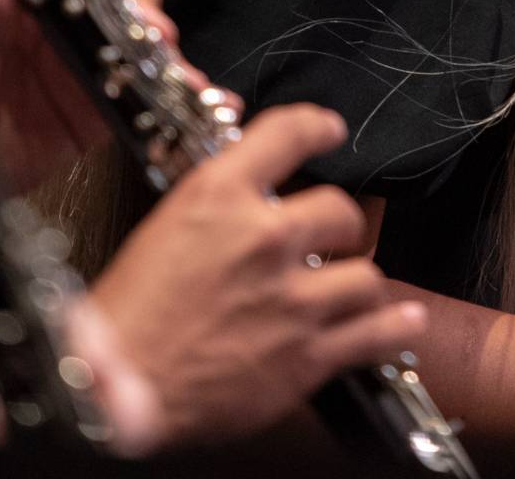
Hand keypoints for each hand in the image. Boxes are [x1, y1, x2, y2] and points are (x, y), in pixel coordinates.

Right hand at [88, 104, 427, 450]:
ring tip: (352, 289)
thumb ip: (213, 200)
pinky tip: (400, 322)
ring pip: (365, 276)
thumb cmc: (125, 316)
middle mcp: (264, 239)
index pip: (287, 133)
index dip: (317, 125)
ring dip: (357, 284)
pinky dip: (391, 328)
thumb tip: (241, 179)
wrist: (114, 388)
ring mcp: (291, 298)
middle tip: (331, 238)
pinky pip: (373, 333)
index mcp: (220, 197)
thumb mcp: (160, 226)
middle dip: (338, 226)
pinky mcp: (305, 355)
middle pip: (341, 211)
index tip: (329, 130)